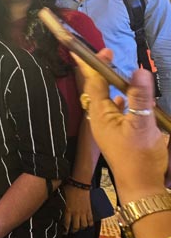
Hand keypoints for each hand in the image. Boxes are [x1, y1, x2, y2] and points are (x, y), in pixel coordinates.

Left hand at [62, 183, 92, 233]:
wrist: (79, 183)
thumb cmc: (68, 188)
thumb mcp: (61, 196)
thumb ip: (58, 202)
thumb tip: (51, 203)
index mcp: (67, 210)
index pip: (66, 224)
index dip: (65, 230)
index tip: (64, 232)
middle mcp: (76, 213)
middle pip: (75, 227)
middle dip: (73, 231)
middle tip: (71, 231)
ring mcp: (83, 212)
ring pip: (83, 225)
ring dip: (81, 228)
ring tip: (79, 228)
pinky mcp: (89, 209)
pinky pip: (90, 220)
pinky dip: (90, 224)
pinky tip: (88, 225)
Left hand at [75, 49, 168, 197]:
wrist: (141, 186)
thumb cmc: (140, 157)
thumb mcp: (142, 125)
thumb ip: (140, 98)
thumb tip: (139, 70)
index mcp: (100, 115)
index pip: (95, 83)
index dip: (98, 65)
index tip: (104, 50)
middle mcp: (99, 118)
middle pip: (98, 89)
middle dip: (101, 71)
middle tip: (106, 55)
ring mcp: (107, 126)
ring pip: (108, 99)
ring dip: (112, 85)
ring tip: (118, 71)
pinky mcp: (117, 133)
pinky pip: (116, 110)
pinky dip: (122, 100)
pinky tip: (128, 98)